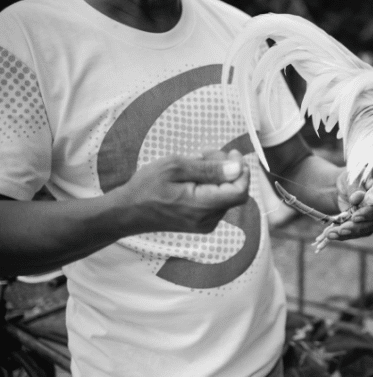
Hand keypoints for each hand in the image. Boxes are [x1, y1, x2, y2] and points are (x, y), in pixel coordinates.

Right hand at [112, 149, 249, 234]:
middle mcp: (209, 219)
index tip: (232, 153)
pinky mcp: (201, 223)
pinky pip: (215, 201)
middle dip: (226, 169)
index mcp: (203, 206)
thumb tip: (237, 168)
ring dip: (217, 175)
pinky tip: (193, 177)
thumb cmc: (147, 187)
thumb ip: (209, 169)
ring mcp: (205, 224)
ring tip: (195, 162)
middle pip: (233, 191)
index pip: (240, 191)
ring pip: (225, 195)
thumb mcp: (175, 168)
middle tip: (206, 153)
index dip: (242, 170)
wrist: (127, 212)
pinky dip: (210, 186)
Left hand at [325, 171, 372, 241]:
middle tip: (341, 229)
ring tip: (331, 234)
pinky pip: (355, 233)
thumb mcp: (351, 178)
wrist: (342, 187)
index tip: (355, 217)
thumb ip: (354, 188)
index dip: (368, 213)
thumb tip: (356, 199)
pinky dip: (343, 235)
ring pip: (365, 230)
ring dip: (348, 233)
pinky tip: (330, 234)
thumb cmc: (350, 178)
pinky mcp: (364, 225)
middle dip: (357, 227)